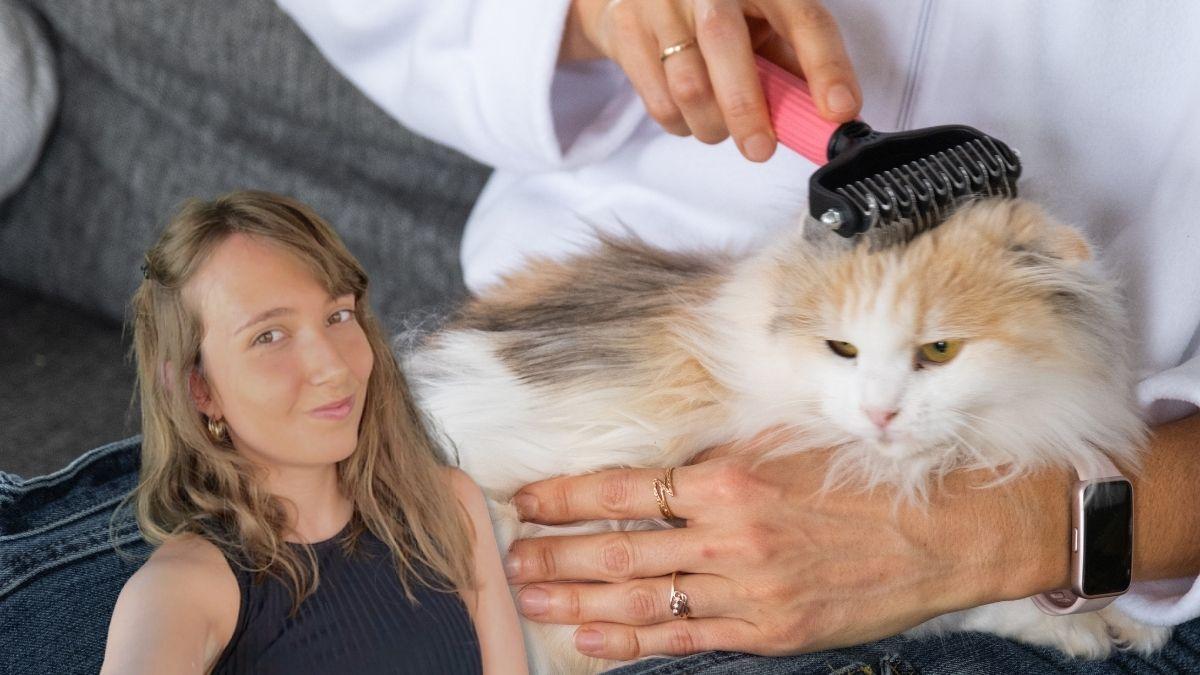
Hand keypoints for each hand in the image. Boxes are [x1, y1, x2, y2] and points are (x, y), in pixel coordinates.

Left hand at [505, 436, 1070, 659]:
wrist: (947, 531)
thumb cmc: (865, 480)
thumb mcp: (787, 448)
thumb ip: (718, 459)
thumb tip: (658, 468)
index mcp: (731, 478)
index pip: (625, 487)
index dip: (567, 496)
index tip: (526, 499)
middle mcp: (731, 535)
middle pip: (620, 548)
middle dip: (556, 553)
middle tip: (509, 558)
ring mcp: (749, 590)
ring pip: (642, 599)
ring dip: (579, 601)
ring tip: (531, 597)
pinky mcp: (770, 631)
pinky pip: (686, 638)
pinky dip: (634, 642)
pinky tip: (593, 641)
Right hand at [561, 0, 861, 161]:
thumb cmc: (713, 13)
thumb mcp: (760, 24)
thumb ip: (788, 65)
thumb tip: (821, 119)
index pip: (804, 19)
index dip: (826, 67)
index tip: (840, 111)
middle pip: (726, 46)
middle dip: (747, 109)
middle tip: (760, 149)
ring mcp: (662, 4)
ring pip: (688, 84)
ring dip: (711, 124)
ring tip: (721, 129)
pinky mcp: (627, 30)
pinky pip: (658, 100)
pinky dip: (680, 124)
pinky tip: (689, 115)